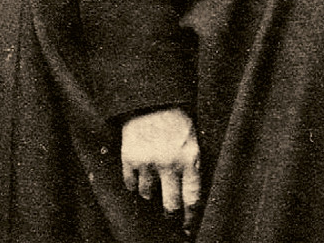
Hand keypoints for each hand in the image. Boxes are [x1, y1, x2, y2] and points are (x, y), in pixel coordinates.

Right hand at [122, 106, 200, 234]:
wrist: (153, 96)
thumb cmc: (177, 117)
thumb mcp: (192, 139)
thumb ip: (191, 165)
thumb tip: (189, 196)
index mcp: (190, 158)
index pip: (192, 198)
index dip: (190, 217)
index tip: (188, 227)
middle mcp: (170, 164)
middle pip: (170, 205)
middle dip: (170, 214)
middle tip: (169, 216)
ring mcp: (149, 162)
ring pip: (148, 195)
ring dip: (150, 192)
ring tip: (153, 181)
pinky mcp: (130, 158)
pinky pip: (131, 184)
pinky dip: (134, 182)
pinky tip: (139, 174)